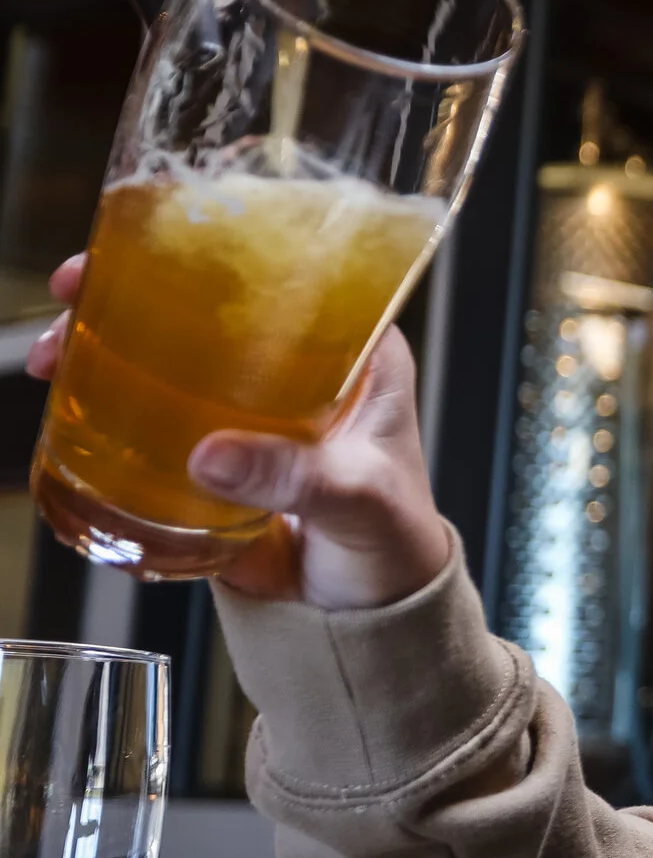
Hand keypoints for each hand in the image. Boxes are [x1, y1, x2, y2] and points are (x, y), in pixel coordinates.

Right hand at [30, 255, 453, 610]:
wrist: (368, 614)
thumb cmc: (395, 543)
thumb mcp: (359, 500)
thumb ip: (298, 478)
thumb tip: (211, 455)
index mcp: (357, 352)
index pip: (289, 272)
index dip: (218, 245)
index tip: (150, 243)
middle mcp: (300, 367)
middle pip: (208, 303)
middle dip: (130, 290)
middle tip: (75, 296)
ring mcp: (248, 408)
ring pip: (167, 355)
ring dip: (101, 347)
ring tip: (52, 358)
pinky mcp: (209, 452)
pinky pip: (148, 417)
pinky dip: (101, 407)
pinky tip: (65, 406)